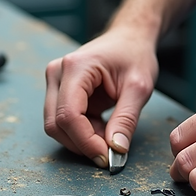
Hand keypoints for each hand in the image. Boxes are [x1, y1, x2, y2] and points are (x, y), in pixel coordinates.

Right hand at [44, 28, 158, 166]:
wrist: (129, 38)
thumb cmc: (134, 55)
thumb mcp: (139, 87)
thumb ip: (126, 120)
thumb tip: (116, 150)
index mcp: (75, 67)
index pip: (68, 115)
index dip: (85, 141)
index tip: (106, 157)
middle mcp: (57, 73)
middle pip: (56, 124)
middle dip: (82, 144)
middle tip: (109, 153)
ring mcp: (55, 82)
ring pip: (56, 126)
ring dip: (81, 140)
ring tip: (109, 135)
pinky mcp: (59, 92)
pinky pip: (64, 122)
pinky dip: (83, 133)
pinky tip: (103, 128)